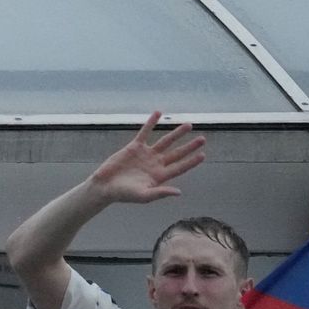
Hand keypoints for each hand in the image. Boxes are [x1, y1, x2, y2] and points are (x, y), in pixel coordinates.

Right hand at [87, 112, 205, 205]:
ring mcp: (146, 154)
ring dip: (177, 133)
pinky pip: (145, 132)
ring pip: (165, 141)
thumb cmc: (123, 194)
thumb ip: (160, 193)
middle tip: (202, 139)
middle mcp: (156, 164)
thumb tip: (179, 192)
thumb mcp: (143, 196)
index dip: (191, 161)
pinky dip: (151, 123)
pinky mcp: (134, 147)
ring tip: (189, 125)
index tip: (202, 155)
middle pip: (177, 153)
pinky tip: (158, 113)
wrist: (105, 186)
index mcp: (160, 176)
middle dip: (189, 146)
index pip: (179, 167)